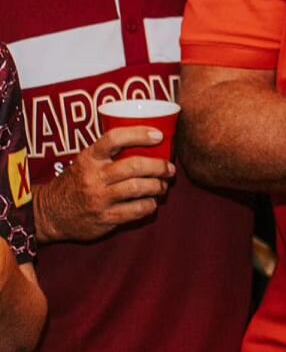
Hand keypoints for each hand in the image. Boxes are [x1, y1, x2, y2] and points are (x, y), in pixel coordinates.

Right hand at [35, 129, 174, 243]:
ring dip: (157, 186)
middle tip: (169, 168)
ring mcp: (99, 198)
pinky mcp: (105, 218)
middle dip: (158, 166)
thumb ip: (108, 153)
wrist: (50, 213)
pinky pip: (136, 210)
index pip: (114, 138)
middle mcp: (94, 177)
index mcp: (89, 158)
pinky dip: (150, 205)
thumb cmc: (76, 182)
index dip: (138, 134)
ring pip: (138, 188)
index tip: (158, 135)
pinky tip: (152, 202)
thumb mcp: (85, 162)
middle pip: (134, 166)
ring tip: (162, 185)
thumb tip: (148, 142)